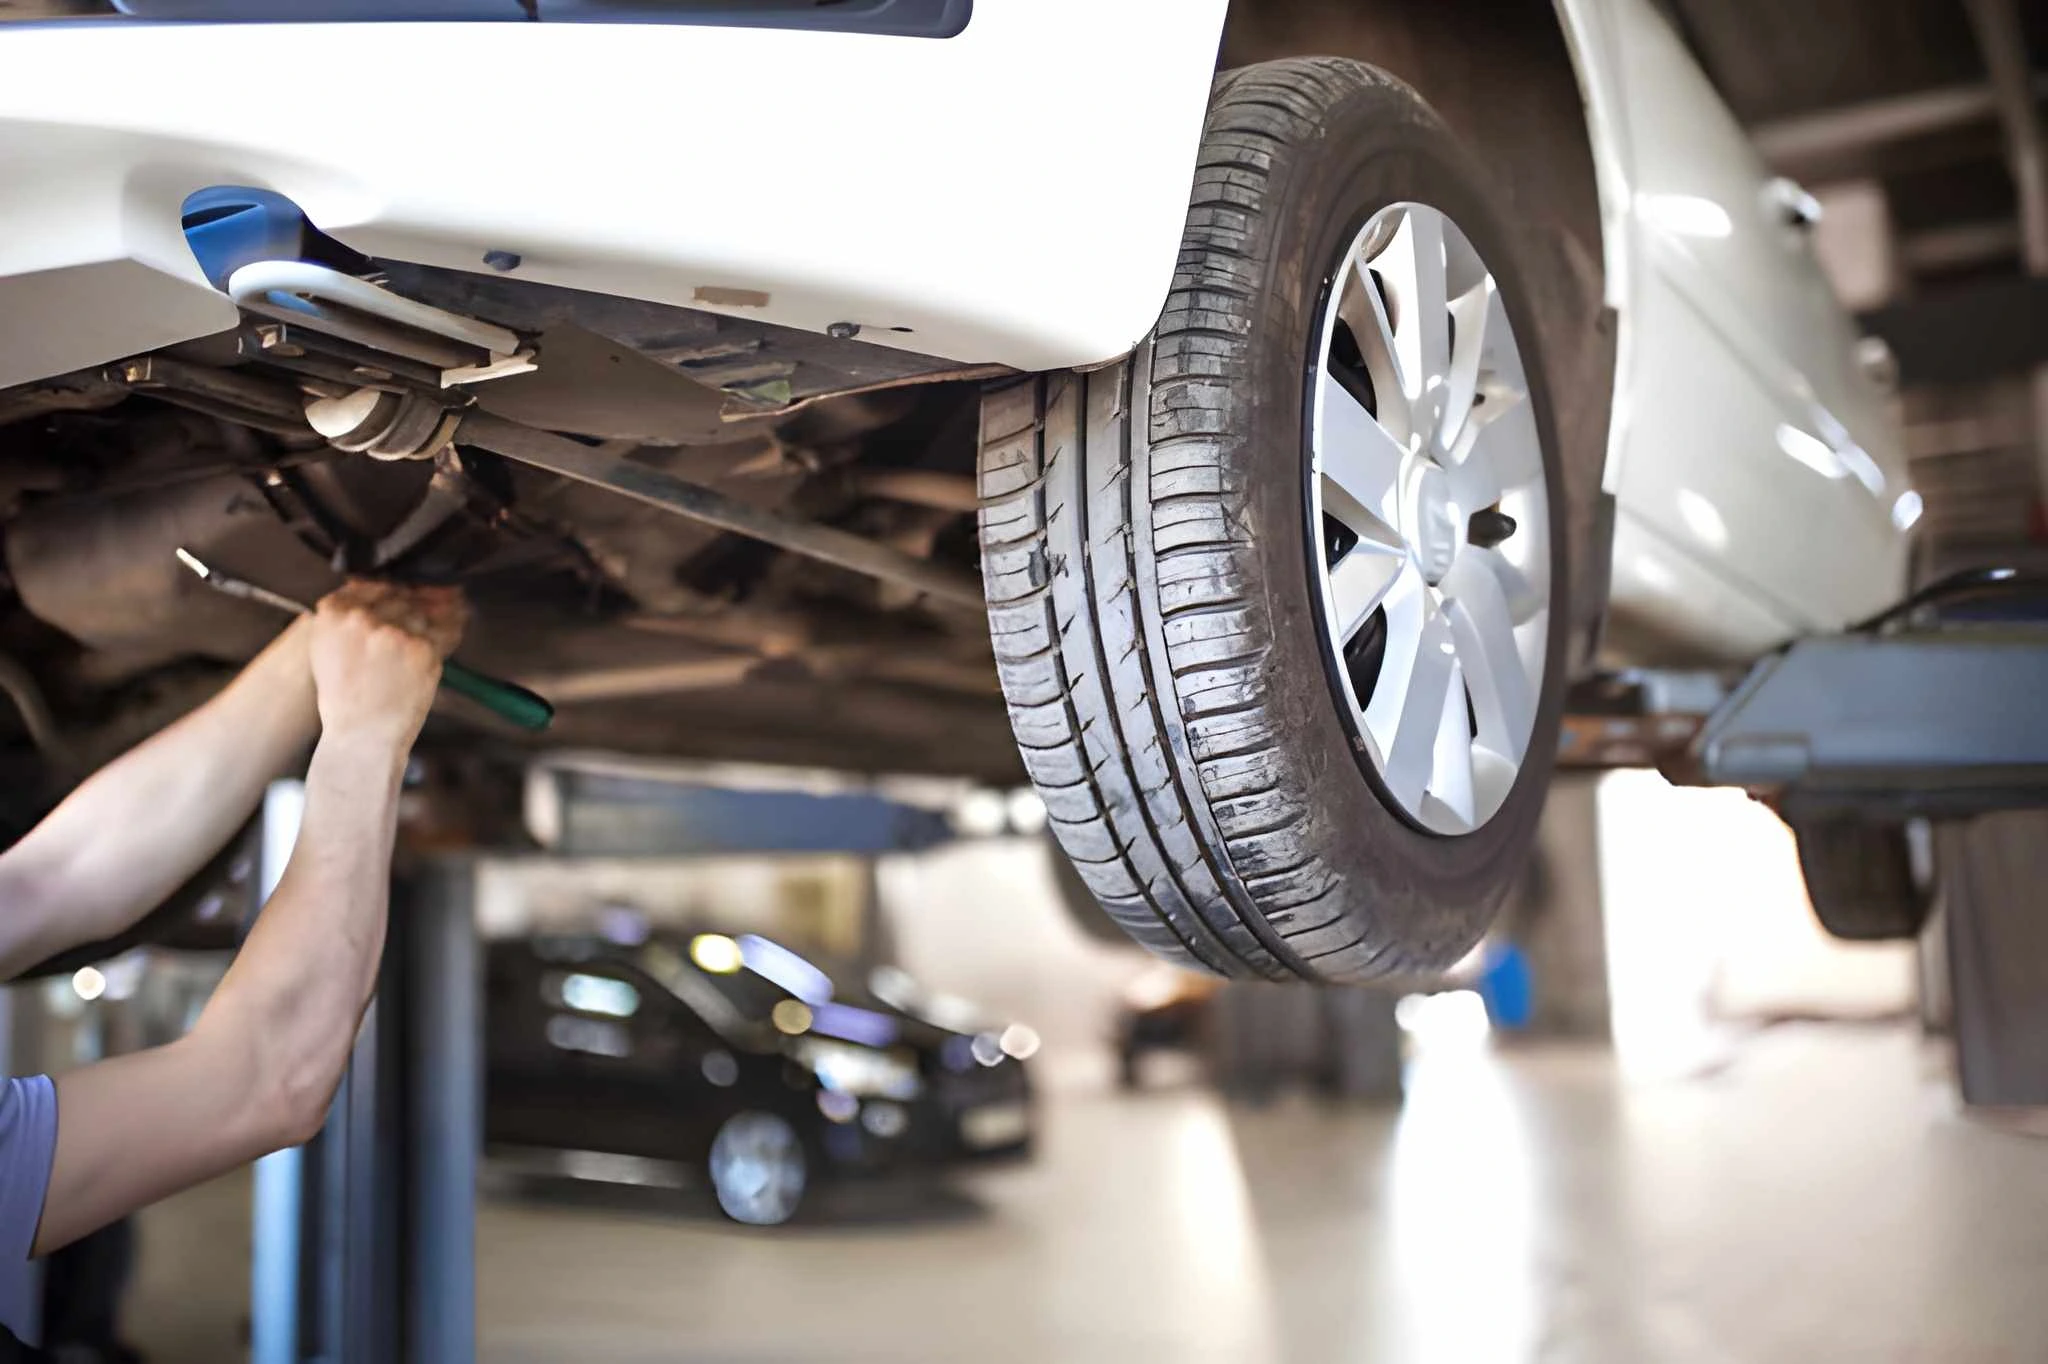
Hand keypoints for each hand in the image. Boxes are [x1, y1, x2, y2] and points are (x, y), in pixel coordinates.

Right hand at [308, 581, 466, 746]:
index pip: (372, 584)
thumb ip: (347, 616)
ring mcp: (393, 632)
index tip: (406, 594)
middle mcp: (361, 618)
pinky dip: (450, 635)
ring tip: (435, 635)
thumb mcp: (329, 649)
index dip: (392, 591)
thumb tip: (372, 586)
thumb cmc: (346, 698)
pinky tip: (451, 638)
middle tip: (431, 612)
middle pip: (400, 596)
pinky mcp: (421, 648)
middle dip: (416, 605)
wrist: (361, 736)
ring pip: (423, 613)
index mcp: (333, 613)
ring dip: (434, 620)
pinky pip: (443, 632)